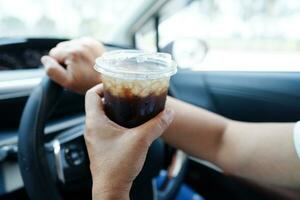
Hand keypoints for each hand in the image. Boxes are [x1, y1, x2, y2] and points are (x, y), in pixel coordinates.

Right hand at [41, 37, 104, 93]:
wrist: (106, 81)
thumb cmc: (87, 84)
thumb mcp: (67, 82)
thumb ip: (52, 70)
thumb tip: (45, 59)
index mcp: (72, 52)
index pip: (52, 54)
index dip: (58, 65)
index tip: (69, 72)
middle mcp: (81, 43)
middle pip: (60, 48)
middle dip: (64, 58)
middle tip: (75, 69)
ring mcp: (88, 41)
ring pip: (69, 45)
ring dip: (71, 54)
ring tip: (81, 65)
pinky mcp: (93, 42)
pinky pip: (78, 43)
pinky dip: (79, 51)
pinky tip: (85, 60)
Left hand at [84, 85, 173, 199]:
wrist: (111, 189)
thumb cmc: (118, 167)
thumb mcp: (141, 140)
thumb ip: (156, 124)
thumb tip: (168, 113)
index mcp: (95, 122)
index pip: (91, 94)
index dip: (102, 86)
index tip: (116, 84)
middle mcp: (92, 128)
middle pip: (98, 104)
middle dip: (113, 97)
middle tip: (127, 94)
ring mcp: (96, 138)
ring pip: (102, 116)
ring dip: (115, 110)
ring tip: (131, 108)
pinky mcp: (101, 146)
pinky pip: (106, 127)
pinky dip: (116, 121)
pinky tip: (131, 125)